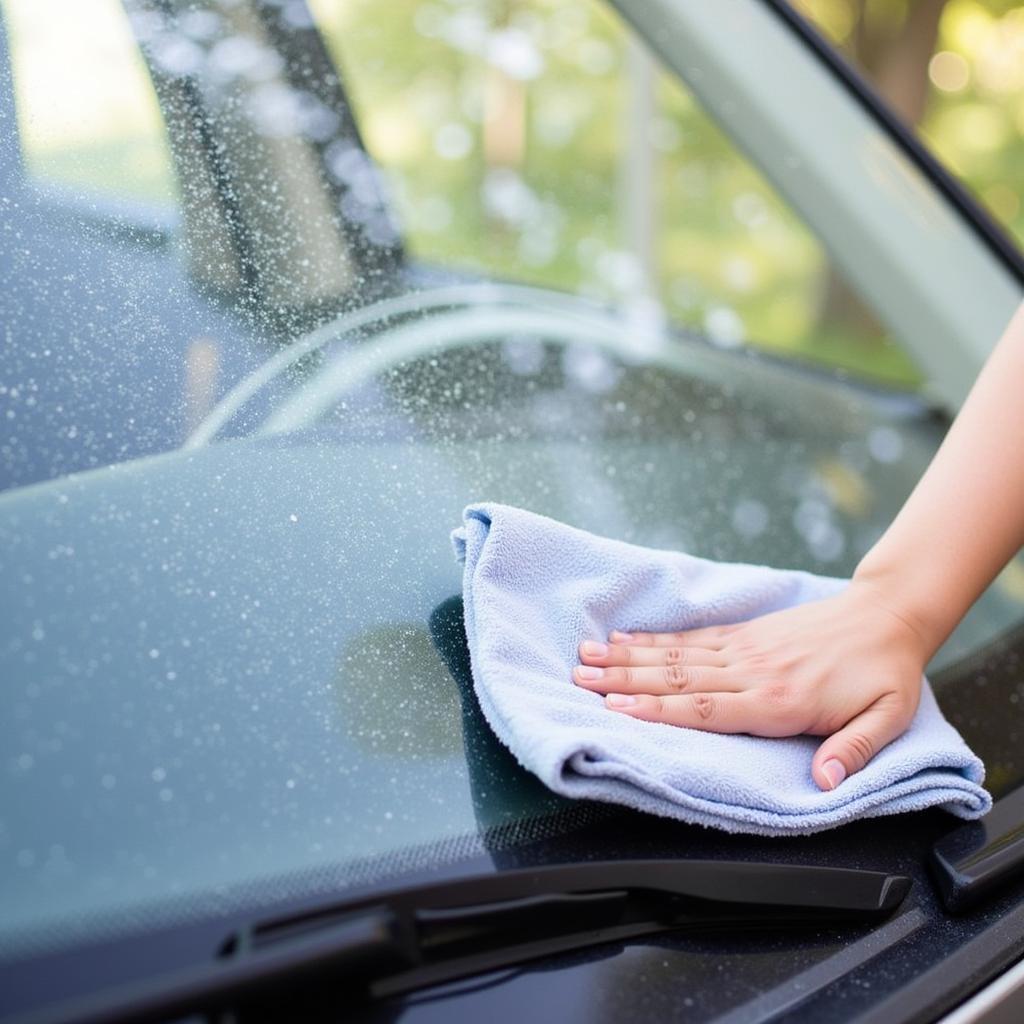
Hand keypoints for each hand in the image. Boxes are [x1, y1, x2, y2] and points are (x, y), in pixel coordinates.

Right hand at [572, 579, 928, 790]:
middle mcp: (752, 671)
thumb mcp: (887, 718)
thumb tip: (824, 782)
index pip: (707, 708)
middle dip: (624, 680)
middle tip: (580, 679)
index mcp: (779, 700)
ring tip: (588, 657)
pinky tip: (626, 639)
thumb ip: (853, 750)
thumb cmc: (885, 672)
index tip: (617, 708)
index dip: (659, 710)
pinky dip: (655, 639)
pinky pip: (692, 637)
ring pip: (676, 656)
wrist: (886, 614)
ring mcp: (744, 648)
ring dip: (628, 658)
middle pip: (677, 679)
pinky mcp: (744, 633)